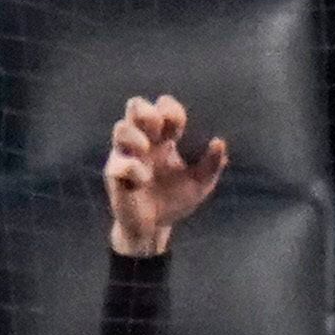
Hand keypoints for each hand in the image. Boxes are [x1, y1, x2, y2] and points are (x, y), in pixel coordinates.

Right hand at [104, 92, 229, 257]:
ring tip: (147, 151)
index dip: (171, 110)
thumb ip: (212, 165)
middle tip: (159, 133)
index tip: (180, 131)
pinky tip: (144, 180)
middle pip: (135, 105)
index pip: (162, 106)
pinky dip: (132, 168)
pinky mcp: (115, 177)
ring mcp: (126, 157)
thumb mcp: (200, 184)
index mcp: (163, 138)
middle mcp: (142, 142)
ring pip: (120, 128)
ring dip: (136, 136)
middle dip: (148, 113)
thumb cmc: (174, 200)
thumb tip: (219, 142)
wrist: (153, 229)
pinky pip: (118, 164)